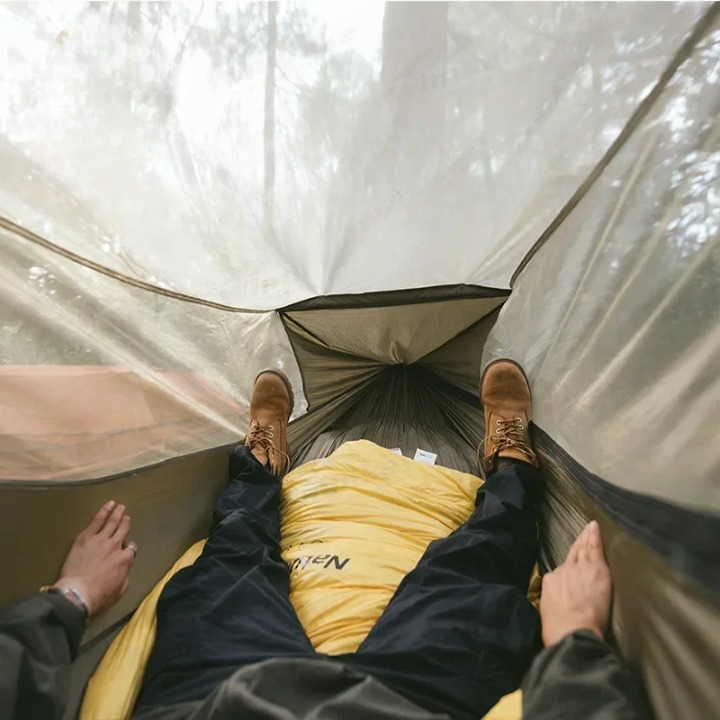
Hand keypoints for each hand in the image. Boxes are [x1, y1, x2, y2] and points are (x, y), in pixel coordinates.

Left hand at [53, 501, 136, 615]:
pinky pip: (97, 520)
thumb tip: (124, 573)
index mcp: (125, 559)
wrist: (78, 592)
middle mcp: (116, 546)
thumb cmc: (99, 596)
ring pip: (112, 522)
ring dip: (117, 513)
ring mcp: (101, 539)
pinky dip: (104, 511)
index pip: (131, 548)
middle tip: (126, 516)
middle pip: (123, 530)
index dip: (128, 547)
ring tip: (120, 507)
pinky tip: (108, 505)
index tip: (125, 548)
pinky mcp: (86, 537)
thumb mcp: (119, 591)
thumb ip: (124, 578)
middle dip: (125, 522)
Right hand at [540, 520, 612, 646]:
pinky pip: (595, 548)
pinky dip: (594, 536)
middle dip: (578, 543)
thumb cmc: (558, 630)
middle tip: (583, 531)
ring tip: (590, 527)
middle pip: (572, 554)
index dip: (568, 568)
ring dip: (586, 537)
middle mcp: (563, 571)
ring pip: (583, 548)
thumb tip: (556, 605)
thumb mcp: (546, 613)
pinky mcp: (597, 570)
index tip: (572, 565)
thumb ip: (553, 602)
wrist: (572, 632)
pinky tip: (595, 527)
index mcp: (550, 581)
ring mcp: (580, 568)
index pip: (561, 572)